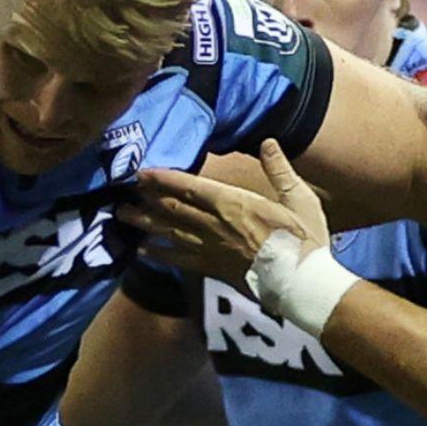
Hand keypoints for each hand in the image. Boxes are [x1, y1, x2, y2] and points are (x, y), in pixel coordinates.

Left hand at [125, 140, 329, 284]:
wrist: (302, 284)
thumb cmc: (304, 240)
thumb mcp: (299, 198)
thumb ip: (280, 169)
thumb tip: (268, 142)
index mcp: (233, 204)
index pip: (190, 187)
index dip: (163, 179)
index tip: (142, 172)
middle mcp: (215, 225)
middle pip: (173, 209)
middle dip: (146, 198)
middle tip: (123, 191)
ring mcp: (212, 249)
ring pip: (170, 233)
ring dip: (145, 223)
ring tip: (122, 216)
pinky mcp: (214, 269)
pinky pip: (180, 260)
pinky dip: (160, 254)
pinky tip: (143, 251)